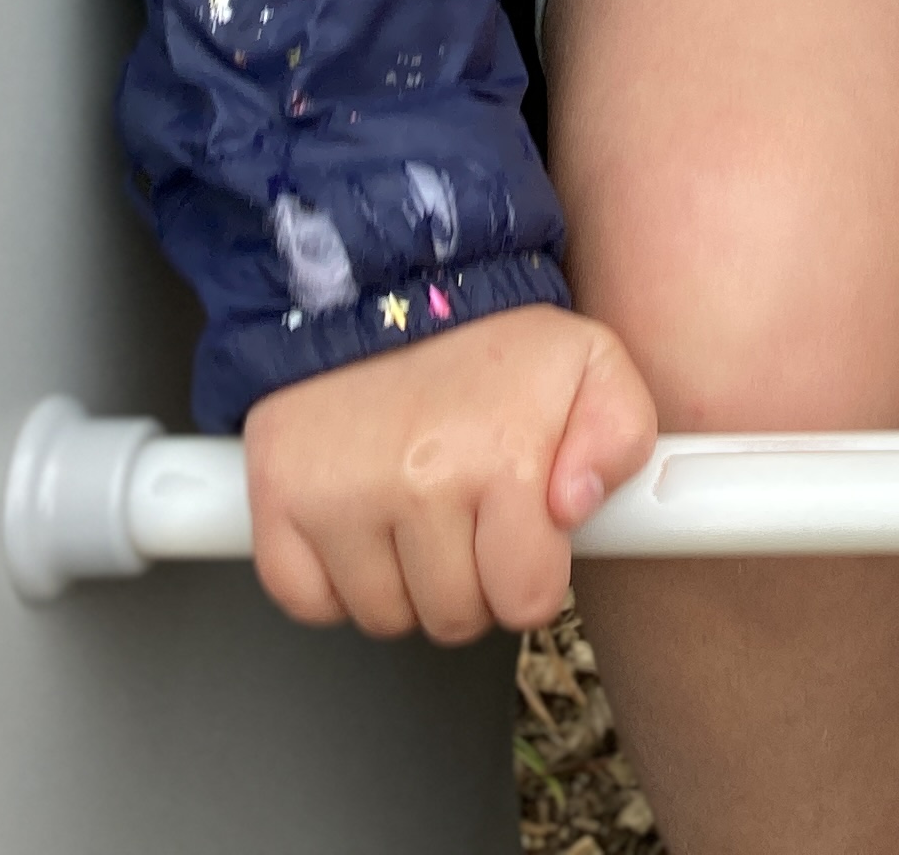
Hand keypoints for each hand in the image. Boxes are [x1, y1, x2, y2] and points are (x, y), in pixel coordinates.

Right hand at [242, 303, 656, 639]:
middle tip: (469, 519)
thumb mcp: (592, 363)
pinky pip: (307, 601)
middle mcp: (416, 484)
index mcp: (501, 457)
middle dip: (472, 582)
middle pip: (455, 617)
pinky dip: (333, 583)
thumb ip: (622, 437)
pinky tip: (363, 528)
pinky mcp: (276, 500)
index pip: (525, 598)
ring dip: (405, 583)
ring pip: (383, 616)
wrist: (382, 282)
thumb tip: (578, 507)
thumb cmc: (487, 335)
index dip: (530, 574)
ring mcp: (338, 497)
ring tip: (417, 512)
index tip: (523, 537)